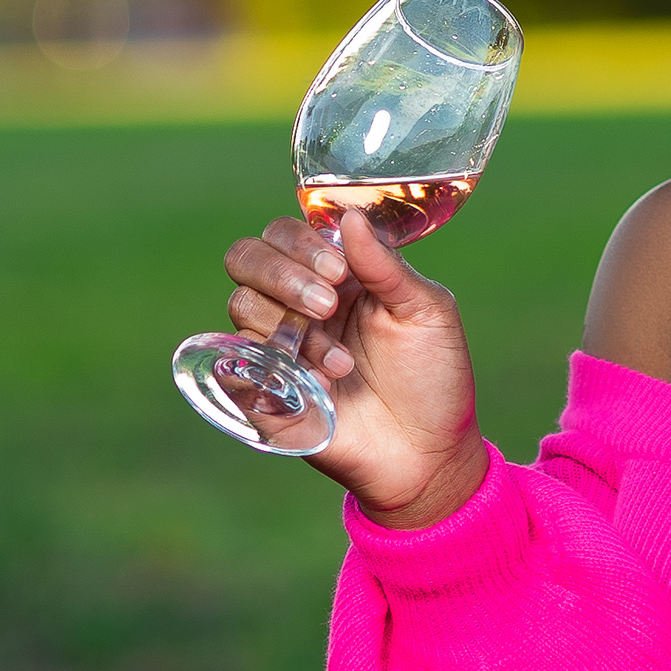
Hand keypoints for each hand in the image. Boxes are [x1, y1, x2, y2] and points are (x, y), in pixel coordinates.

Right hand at [215, 207, 486, 525]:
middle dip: (282, 274)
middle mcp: (297, 303)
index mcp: (336, 274)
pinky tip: (323, 384)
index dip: (300, 242)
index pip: (286, 233)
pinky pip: (237, 362)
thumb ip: (386, 265)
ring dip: (292, 327)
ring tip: (343, 363)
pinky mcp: (264, 389)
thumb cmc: (433, 378)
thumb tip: (349, 216)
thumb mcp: (425, 312)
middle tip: (327, 305)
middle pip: (246, 258)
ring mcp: (277, 345)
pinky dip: (276, 365)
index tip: (338, 270)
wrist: (427, 454)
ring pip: (241, 305)